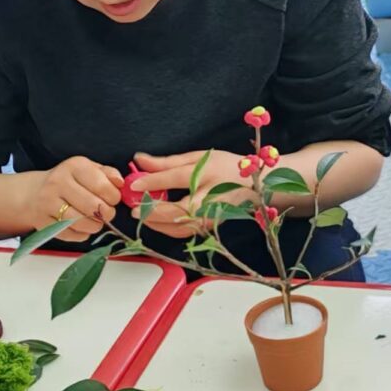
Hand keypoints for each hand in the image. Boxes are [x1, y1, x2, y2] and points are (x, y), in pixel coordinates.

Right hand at [25, 156, 122, 241]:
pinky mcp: (42, 221)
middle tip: (107, 213)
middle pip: (93, 206)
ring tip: (96, 221)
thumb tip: (122, 184)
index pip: (102, 186)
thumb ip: (109, 174)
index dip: (114, 197)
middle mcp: (58, 182)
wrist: (34, 192)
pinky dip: (81, 234)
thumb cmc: (70, 181)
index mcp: (74, 166)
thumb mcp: (89, 170)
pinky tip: (82, 227)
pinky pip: (69, 234)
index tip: (113, 199)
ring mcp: (47, 203)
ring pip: (81, 222)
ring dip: (95, 225)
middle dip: (107, 213)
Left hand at [131, 150, 254, 238]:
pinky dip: (166, 228)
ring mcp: (210, 216)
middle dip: (152, 211)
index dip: (153, 181)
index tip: (135, 184)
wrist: (256, 186)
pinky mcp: (207, 227)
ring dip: (156, 223)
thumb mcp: (198, 158)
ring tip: (141, 215)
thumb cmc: (227, 168)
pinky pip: (183, 232)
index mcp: (208, 173)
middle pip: (178, 209)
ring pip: (179, 227)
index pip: (177, 178)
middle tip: (134, 208)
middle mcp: (210, 198)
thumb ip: (167, 162)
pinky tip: (155, 221)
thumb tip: (139, 160)